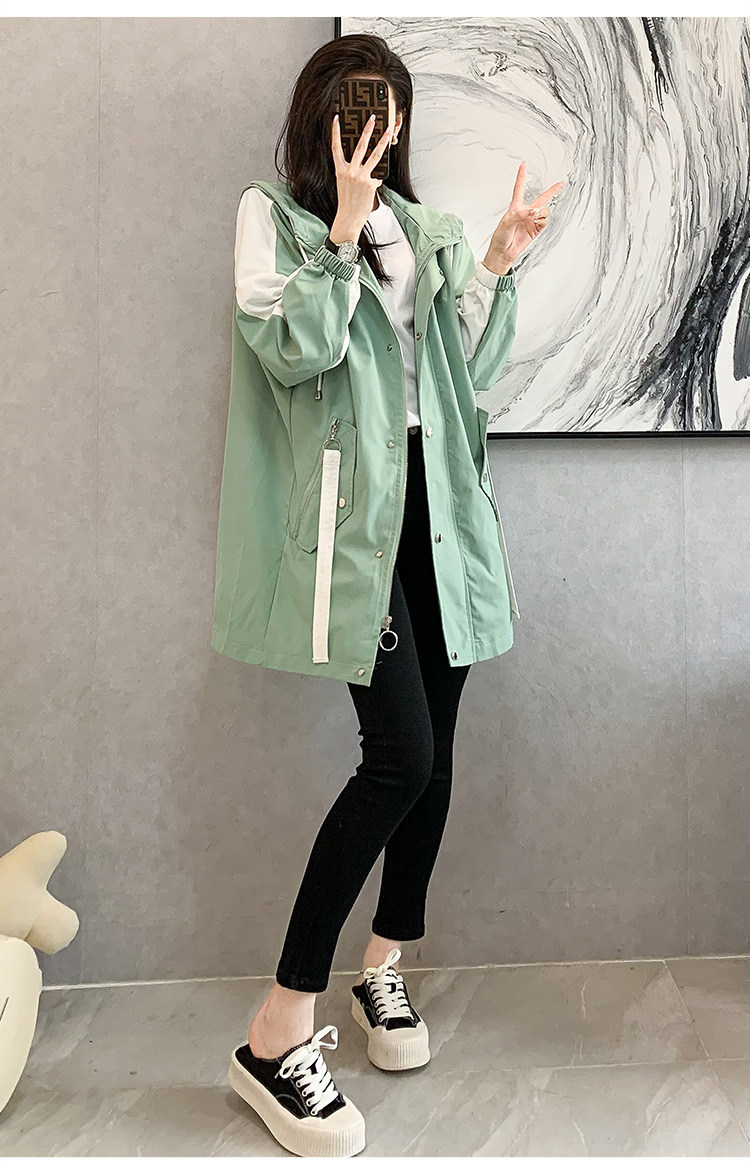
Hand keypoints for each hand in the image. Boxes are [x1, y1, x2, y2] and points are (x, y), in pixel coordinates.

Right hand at [330, 113, 393, 243]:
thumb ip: (355, 173)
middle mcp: (350, 171)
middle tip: (373, 118)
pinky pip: (377, 176)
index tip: (336, 118)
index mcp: (340, 170)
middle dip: (367, 130)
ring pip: (374, 155)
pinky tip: (372, 188)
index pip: (336, 147)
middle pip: (360, 145)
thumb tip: (370, 170)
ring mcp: (361, 176)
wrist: (349, 218)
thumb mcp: (346, 184)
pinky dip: (377, 181)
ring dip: (382, 142)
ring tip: (388, 132)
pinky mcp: (370, 183)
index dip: (335, 132)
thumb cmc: (347, 202)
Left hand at [483, 161, 563, 272]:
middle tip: (560, 184)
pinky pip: (544, 222)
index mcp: (515, 207)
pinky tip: (536, 224)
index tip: (524, 164)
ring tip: (533, 219)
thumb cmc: (501, 237)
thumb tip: (533, 211)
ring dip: (541, 213)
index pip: (519, 188)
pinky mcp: (536, 230)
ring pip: (544, 211)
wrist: (503, 252)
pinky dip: (542, 221)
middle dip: (552, 191)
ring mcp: (531, 221)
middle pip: (541, 198)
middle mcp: (525, 212)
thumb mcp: (507, 222)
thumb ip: (520, 214)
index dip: (521, 176)